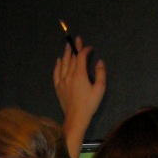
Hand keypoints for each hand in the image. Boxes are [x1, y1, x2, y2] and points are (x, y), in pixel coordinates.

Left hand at [55, 38, 105, 157]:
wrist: (76, 118)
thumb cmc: (89, 105)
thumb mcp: (100, 89)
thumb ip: (100, 74)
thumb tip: (99, 62)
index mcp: (80, 74)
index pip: (81, 57)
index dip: (85, 50)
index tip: (90, 48)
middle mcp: (69, 75)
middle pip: (72, 58)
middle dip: (75, 48)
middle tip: (77, 39)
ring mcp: (62, 81)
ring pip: (64, 64)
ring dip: (66, 54)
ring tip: (68, 46)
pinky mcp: (58, 87)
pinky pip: (56, 73)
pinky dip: (58, 65)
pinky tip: (59, 61)